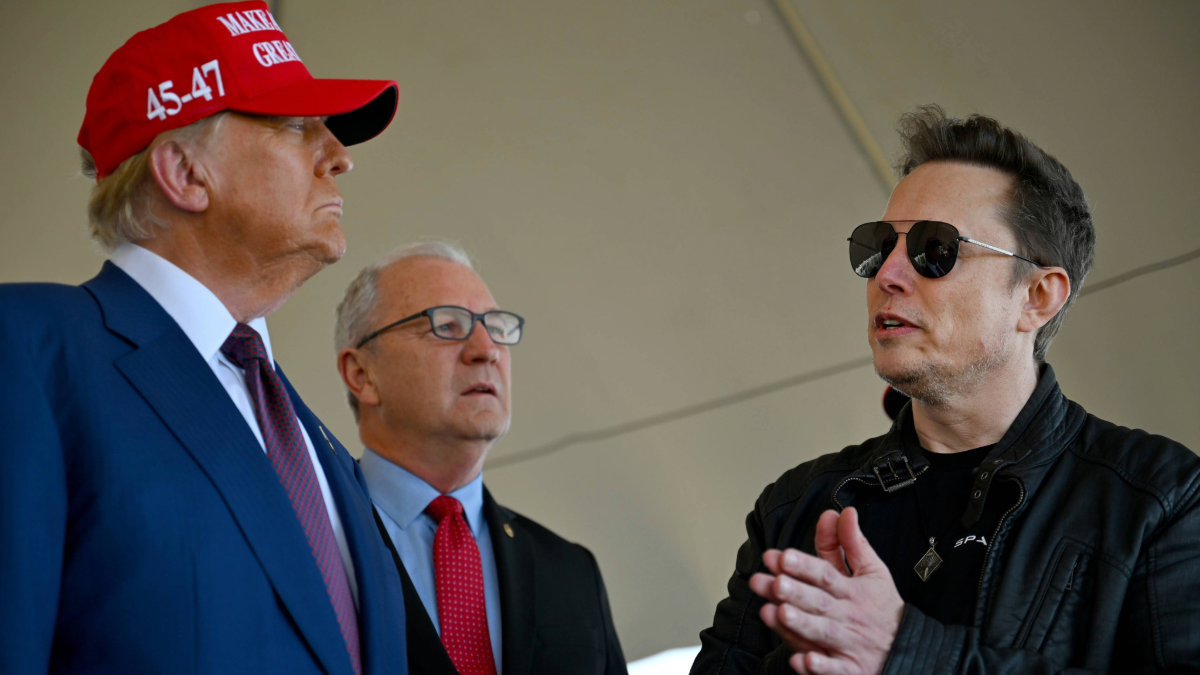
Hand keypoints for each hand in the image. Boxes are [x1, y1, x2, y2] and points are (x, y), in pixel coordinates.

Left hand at [749, 508, 903, 674]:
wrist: (909, 650)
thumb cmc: (883, 608)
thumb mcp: (872, 571)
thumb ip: (851, 542)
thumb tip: (842, 512)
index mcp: (852, 590)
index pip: (826, 574)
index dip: (804, 565)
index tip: (781, 556)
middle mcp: (848, 616)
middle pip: (819, 602)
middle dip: (795, 592)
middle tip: (773, 582)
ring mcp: (848, 644)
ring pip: (822, 633)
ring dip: (801, 624)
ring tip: (779, 612)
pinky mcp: (849, 670)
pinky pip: (833, 670)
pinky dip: (818, 667)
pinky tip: (801, 660)